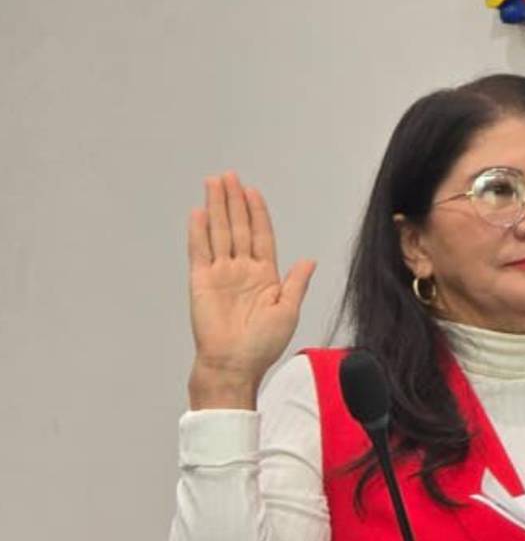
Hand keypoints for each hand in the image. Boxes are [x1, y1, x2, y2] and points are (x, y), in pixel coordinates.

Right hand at [187, 172, 315, 408]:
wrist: (236, 364)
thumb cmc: (263, 345)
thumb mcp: (288, 311)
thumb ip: (296, 283)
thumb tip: (309, 260)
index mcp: (265, 276)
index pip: (261, 236)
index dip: (257, 213)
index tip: (252, 191)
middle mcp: (242, 271)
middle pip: (239, 227)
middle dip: (234, 201)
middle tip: (229, 176)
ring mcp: (221, 274)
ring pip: (219, 233)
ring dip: (217, 208)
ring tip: (214, 183)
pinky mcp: (202, 282)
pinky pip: (200, 251)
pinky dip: (198, 231)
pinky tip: (199, 212)